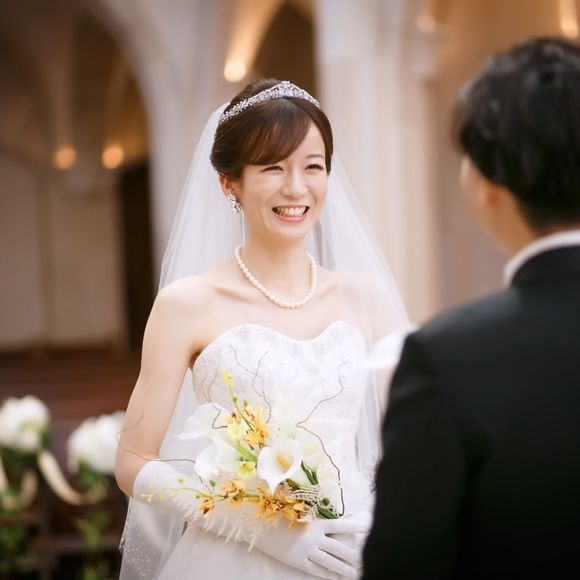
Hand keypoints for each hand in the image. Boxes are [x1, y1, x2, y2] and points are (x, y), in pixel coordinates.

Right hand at [253, 516, 368, 578]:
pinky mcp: (298, 561)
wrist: (259, 526)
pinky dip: (327, 574)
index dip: (355, 527)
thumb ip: (313, 516)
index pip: (341, 526)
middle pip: (339, 549)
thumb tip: (327, 519)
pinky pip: (316, 570)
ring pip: (331, 562)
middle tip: (367, 559)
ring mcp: (307, 551)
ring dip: (345, 568)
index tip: (368, 528)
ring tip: (356, 573)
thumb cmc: (278, 514)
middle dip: (354, 555)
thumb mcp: (297, 511)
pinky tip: (335, 576)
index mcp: (315, 522)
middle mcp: (314, 538)